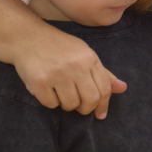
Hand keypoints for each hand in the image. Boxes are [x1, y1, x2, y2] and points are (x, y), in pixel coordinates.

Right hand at [12, 26, 126, 118]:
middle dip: (85, 108)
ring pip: (70, 104)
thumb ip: (102, 73)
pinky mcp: (40, 81)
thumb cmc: (59, 48)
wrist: (28, 37)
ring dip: (66, 104)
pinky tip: (47, 89)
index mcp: (89, 58)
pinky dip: (50, 101)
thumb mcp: (84, 54)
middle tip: (79, 106)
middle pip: (90, 100)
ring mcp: (57, 74)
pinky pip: (51, 104)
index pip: (104, 89)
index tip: (100, 114)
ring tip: (60, 92)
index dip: (103, 105)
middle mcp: (75, 66)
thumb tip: (122, 88)